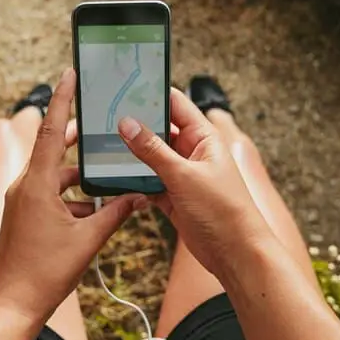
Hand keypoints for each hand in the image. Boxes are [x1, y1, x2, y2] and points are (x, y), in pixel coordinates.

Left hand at [0, 68, 143, 321]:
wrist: (14, 304)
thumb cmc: (47, 272)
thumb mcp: (89, 239)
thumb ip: (116, 212)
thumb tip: (138, 195)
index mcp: (36, 184)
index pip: (49, 130)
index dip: (62, 100)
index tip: (70, 73)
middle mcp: (23, 186)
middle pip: (51, 148)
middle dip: (75, 136)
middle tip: (97, 122)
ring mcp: (20, 201)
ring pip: (53, 175)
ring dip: (78, 175)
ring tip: (106, 177)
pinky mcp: (22, 215)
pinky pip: (48, 194)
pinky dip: (70, 196)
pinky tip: (93, 210)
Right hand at [117, 89, 270, 277]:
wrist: (236, 254)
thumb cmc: (223, 211)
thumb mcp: (183, 175)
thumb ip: (152, 150)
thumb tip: (127, 124)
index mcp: (204, 137)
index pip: (175, 104)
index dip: (152, 93)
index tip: (125, 85)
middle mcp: (193, 152)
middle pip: (159, 130)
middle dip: (135, 124)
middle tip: (105, 116)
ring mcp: (182, 175)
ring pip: (151, 157)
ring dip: (132, 155)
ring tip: (103, 145)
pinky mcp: (174, 197)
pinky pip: (149, 181)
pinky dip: (134, 180)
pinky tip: (114, 176)